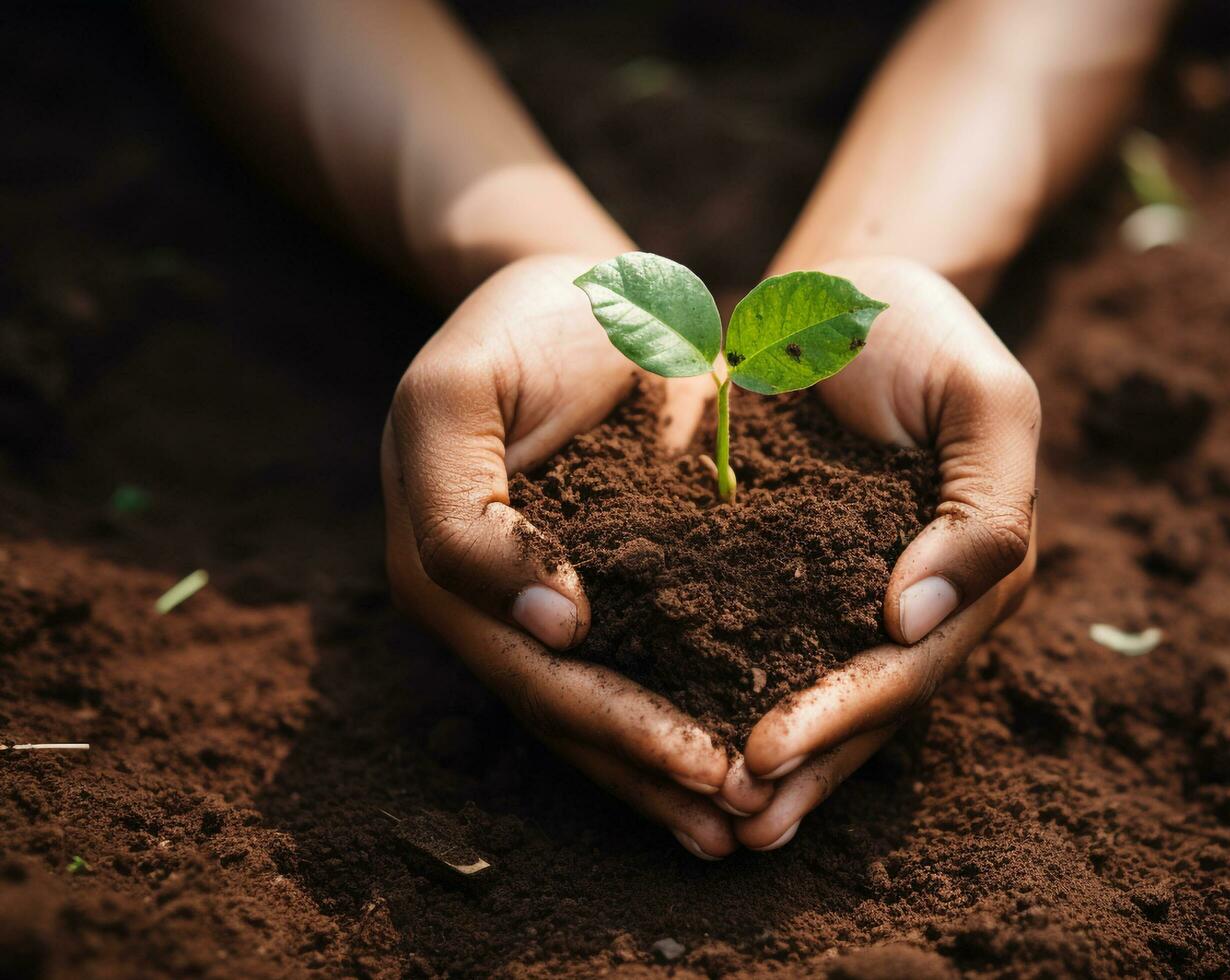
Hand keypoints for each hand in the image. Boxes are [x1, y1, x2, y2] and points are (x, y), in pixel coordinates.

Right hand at [381, 255, 769, 858]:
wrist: (589, 293)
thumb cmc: (520, 324)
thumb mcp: (456, 394)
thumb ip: (467, 514)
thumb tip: (550, 625)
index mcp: (445, 566)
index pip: (531, 668)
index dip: (611, 718)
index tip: (696, 750)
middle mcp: (489, 604)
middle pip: (569, 709)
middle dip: (650, 766)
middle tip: (734, 812)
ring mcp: (543, 604)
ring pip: (603, 711)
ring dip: (668, 775)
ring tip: (743, 826)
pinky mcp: (608, 589)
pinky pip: (646, 667)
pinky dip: (687, 719)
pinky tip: (741, 766)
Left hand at [735, 257, 1039, 849]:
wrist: (836, 298)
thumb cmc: (916, 330)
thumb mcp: (984, 397)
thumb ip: (985, 506)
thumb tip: (915, 617)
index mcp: (975, 570)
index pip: (909, 664)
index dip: (844, 715)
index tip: (768, 747)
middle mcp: (919, 602)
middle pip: (864, 705)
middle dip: (803, 763)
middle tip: (735, 817)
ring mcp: (856, 598)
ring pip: (817, 697)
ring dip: (773, 766)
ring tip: (714, 820)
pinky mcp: (789, 580)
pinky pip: (762, 650)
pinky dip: (728, 701)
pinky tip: (682, 749)